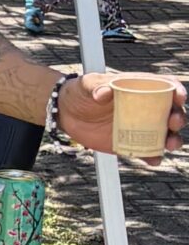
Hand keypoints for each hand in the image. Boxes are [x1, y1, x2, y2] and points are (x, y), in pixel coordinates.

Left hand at [59, 72, 185, 160]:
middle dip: (179, 117)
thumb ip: (96, 86)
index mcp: (140, 87)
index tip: (179, 97)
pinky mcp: (131, 143)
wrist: (66, 112)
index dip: (177, 90)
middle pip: (172, 112)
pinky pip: (148, 152)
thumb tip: (104, 93)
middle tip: (173, 122)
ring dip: (173, 140)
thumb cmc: (81, 92)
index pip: (166, 86)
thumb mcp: (87, 84)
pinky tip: (153, 160)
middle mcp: (146, 108)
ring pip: (166, 134)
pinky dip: (153, 157)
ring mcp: (141, 127)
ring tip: (169, 144)